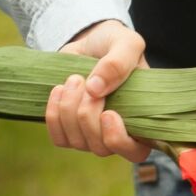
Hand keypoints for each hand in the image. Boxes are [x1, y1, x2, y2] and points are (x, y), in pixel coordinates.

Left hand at [46, 19, 150, 161]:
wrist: (90, 42)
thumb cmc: (116, 45)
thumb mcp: (127, 43)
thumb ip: (119, 62)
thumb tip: (95, 88)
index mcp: (142, 121)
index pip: (135, 152)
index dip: (119, 140)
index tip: (109, 113)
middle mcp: (118, 135)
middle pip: (101, 148)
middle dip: (88, 115)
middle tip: (86, 81)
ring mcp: (92, 137)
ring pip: (77, 142)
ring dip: (70, 108)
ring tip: (75, 79)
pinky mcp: (69, 131)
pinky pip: (58, 137)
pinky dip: (54, 114)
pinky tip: (59, 90)